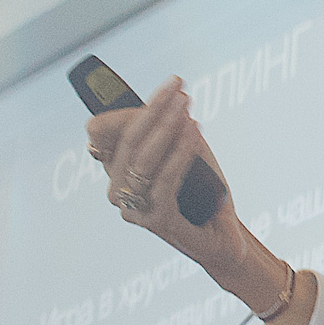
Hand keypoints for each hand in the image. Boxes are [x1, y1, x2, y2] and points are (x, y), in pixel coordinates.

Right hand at [85, 78, 233, 258]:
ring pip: (143, 160)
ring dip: (166, 128)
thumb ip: (175, 131)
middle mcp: (118, 190)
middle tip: (179, 88)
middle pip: (127, 141)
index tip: (164, 87)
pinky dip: (179, 154)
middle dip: (153, 109)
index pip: (101, 133)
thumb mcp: (187, 153)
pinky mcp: (156, 222)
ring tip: (187, 108)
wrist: (222, 238)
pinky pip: (164, 181)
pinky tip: (193, 134)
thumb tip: (173, 103)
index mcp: (118, 170)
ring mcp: (134, 208)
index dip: (125, 107)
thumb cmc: (203, 194)